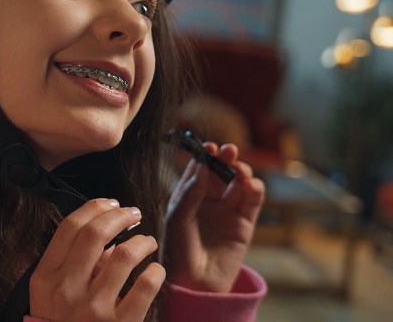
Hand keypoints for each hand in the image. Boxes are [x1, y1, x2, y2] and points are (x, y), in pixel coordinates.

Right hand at [30, 199, 164, 320]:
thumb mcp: (49, 294)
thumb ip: (69, 263)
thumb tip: (106, 240)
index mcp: (46, 277)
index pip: (69, 227)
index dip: (93, 207)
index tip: (110, 203)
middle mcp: (67, 290)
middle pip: (96, 233)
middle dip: (120, 215)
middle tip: (133, 213)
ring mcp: (93, 310)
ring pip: (124, 255)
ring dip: (142, 241)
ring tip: (148, 241)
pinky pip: (145, 288)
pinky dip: (155, 272)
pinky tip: (155, 270)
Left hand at [162, 142, 264, 291]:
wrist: (195, 284)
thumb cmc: (178, 250)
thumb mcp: (177, 218)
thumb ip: (190, 193)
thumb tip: (202, 166)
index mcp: (187, 197)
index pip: (197, 172)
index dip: (204, 158)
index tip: (209, 147)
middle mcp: (207, 202)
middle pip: (219, 174)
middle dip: (225, 160)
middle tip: (229, 151)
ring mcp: (226, 212)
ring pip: (237, 185)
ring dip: (241, 173)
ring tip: (240, 170)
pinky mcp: (244, 225)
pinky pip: (251, 202)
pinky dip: (254, 190)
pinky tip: (251, 184)